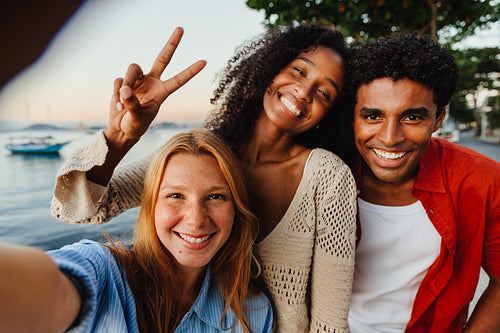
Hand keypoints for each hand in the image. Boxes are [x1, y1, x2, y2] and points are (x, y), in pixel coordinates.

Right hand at [106, 27, 205, 143]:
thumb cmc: (135, 127)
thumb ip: (133, 105)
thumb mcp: (137, 120)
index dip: (191, 71)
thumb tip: (125, 89)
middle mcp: (152, 83)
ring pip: (133, 68)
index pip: (178, 80)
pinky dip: (117, 93)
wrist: (121, 130)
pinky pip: (119, 81)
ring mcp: (137, 81)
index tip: (205, 62)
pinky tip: (118, 105)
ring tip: (122, 102)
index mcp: (161, 92)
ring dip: (126, 82)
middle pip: (162, 58)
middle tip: (181, 28)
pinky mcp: (123, 83)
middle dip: (172, 44)